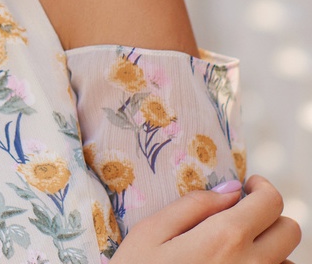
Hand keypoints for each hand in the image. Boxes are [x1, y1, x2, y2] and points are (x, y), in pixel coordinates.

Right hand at [112, 175, 301, 262]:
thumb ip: (194, 205)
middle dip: (270, 215)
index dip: (261, 188)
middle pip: (290, 231)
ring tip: (239, 247)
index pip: (270, 203)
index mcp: (224, 238)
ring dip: (271, 249)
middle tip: (243, 213)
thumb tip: (231, 190)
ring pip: (288, 263)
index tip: (247, 186)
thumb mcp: (152, 231)